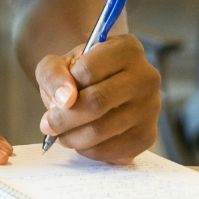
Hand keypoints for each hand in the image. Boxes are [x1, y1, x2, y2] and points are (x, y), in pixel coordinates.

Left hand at [36, 33, 159, 162]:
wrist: (97, 88)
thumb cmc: (77, 73)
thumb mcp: (57, 64)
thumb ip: (54, 74)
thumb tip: (65, 99)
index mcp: (126, 48)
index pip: (88, 70)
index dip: (65, 87)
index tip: (55, 97)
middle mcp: (146, 76)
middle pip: (97, 102)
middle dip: (64, 118)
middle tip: (47, 125)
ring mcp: (151, 108)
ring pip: (103, 129)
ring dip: (73, 137)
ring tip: (61, 133)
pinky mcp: (148, 136)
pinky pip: (114, 150)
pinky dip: (89, 150)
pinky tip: (81, 141)